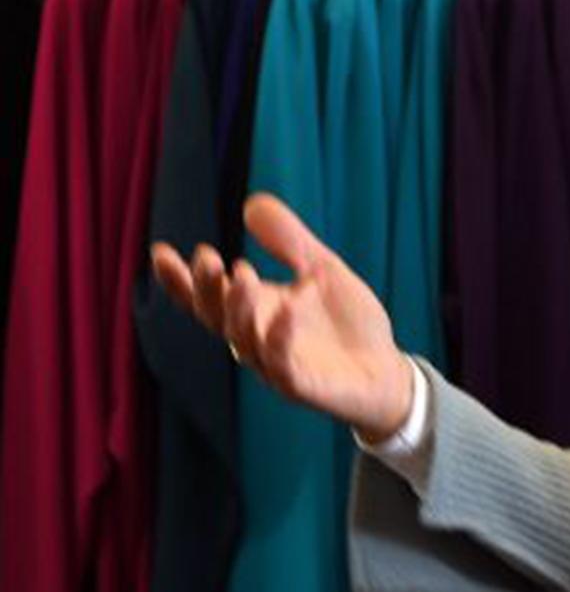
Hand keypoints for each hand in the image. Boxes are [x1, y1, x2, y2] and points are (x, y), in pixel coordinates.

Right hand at [149, 193, 414, 441]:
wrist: (388, 372)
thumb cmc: (348, 323)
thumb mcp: (322, 270)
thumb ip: (290, 242)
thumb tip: (252, 204)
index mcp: (254, 312)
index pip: (206, 296)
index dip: (180, 279)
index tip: (161, 252)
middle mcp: (255, 339)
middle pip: (215, 316)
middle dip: (205, 288)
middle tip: (207, 256)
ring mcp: (275, 365)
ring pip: (242, 340)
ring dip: (238, 307)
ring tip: (243, 272)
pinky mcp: (302, 386)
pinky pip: (281, 366)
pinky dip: (279, 338)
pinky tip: (287, 309)